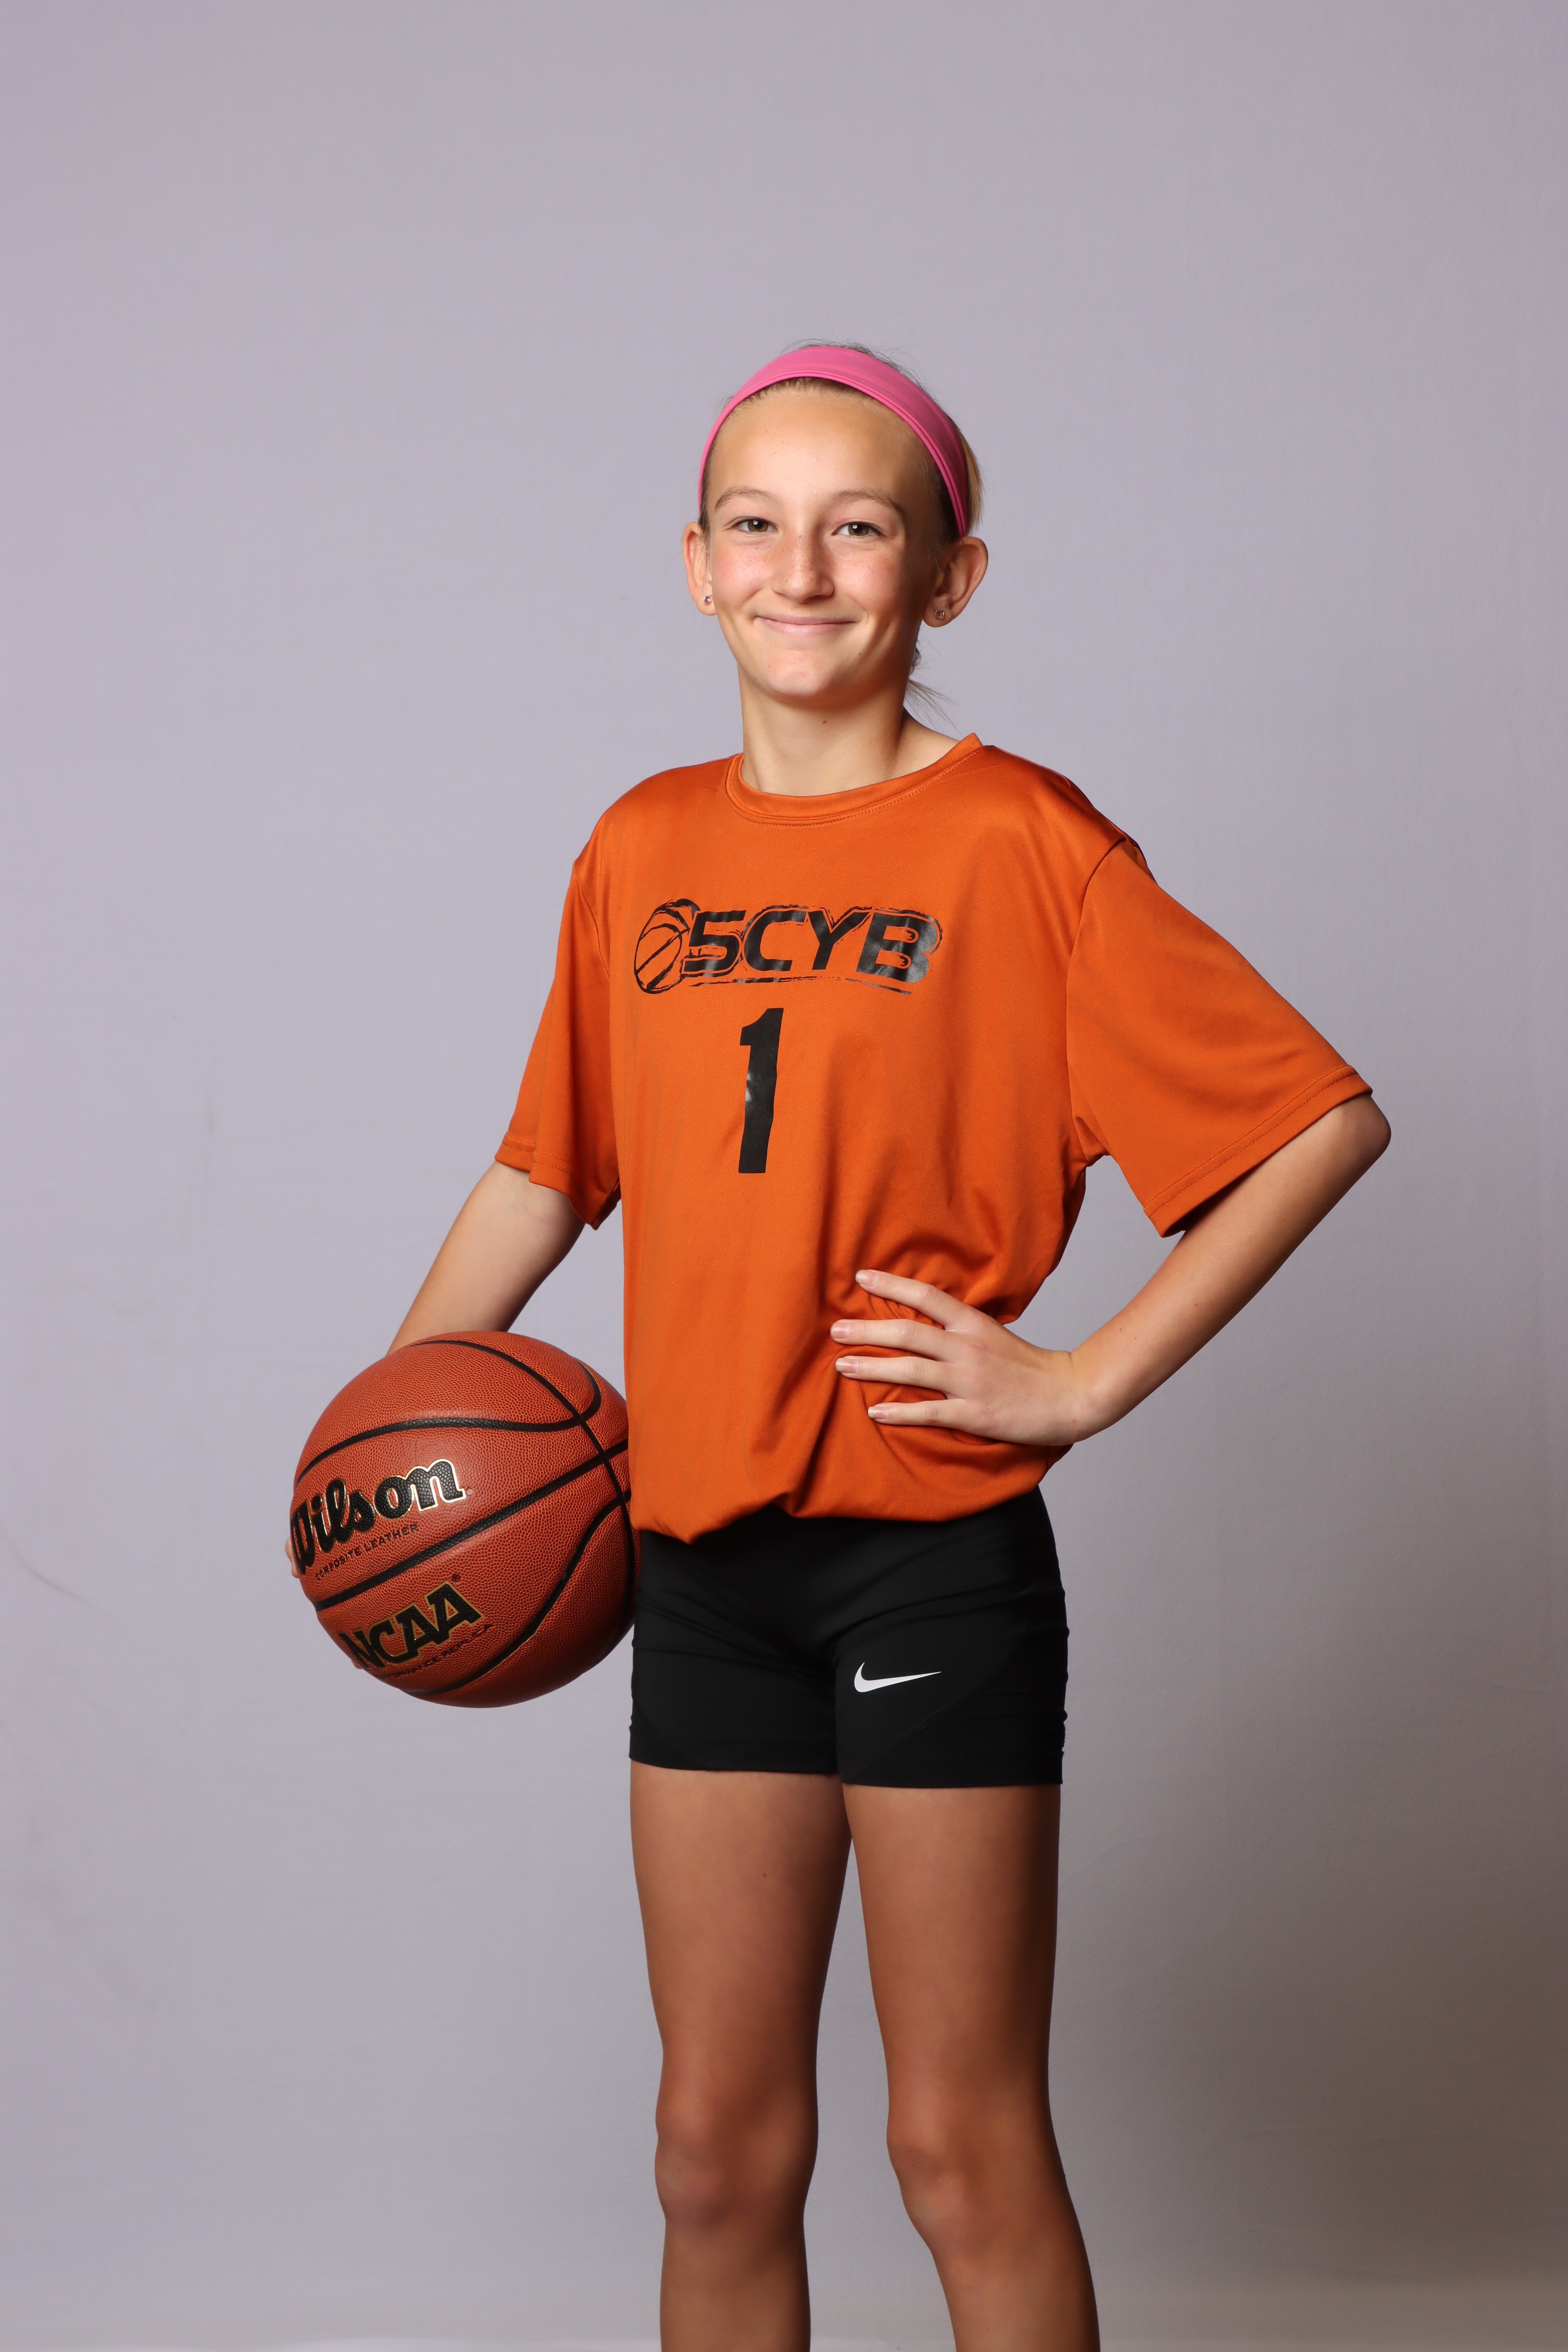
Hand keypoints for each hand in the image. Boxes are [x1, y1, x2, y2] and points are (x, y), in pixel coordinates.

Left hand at [831, 1269, 1098, 1447]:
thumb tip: (920, 1317)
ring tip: (842, 1366)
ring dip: (872, 1367)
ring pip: (912, 1370)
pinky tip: (874, 1412)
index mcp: (973, 1324)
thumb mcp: (993, 1333)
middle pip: (908, 1332)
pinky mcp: (975, 1413)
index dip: (891, 1284)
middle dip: (867, 1330)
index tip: (861, 1277)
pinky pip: (929, 1412)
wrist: (1069, 1395)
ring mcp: (970, 1381)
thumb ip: (958, 1327)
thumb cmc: (1028, 1367)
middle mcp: (968, 1347)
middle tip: (836, 1329)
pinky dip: (899, 1412)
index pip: (926, 1296)